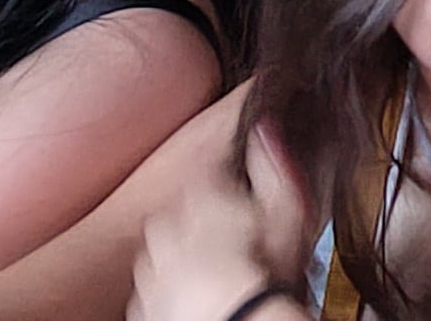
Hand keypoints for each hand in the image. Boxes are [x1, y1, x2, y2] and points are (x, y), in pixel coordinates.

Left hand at [127, 123, 297, 320]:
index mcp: (197, 195)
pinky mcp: (143, 304)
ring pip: (168, 254)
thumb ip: (274, 166)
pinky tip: (201, 300)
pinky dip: (176, 294)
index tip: (246, 209)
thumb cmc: (260, 272)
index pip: (209, 175)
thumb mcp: (286, 210)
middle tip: (236, 245)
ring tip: (220, 278)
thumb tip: (266, 127)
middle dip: (205, 226)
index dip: (231, 192)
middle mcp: (164, 226)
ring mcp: (149, 267)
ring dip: (188, 261)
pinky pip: (159, 292)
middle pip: (184, 214)